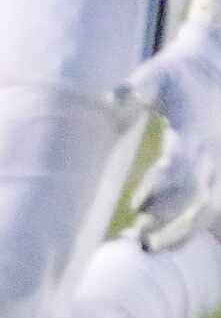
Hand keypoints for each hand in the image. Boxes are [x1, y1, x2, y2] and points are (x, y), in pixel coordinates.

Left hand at [114, 0, 220, 251]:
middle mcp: (210, 156)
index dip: (160, 188)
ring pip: (207, 211)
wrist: (212, 69)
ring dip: (182, 232)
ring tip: (149, 248)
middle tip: (139, 237)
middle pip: (194, 198)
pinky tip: (166, 242)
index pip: (180, 169)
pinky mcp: (216, 173)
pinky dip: (192, 227)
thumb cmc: (175, 74)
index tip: (136, 205)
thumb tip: (108, 100)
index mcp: (194, 134)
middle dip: (168, 219)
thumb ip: (134, 89)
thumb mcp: (155, 76)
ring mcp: (217, 167)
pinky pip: (210, 208)